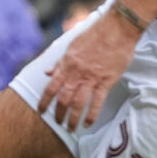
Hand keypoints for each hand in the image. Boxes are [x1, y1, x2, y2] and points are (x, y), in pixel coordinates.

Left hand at [37, 0, 142, 129]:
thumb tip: (47, 72)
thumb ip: (60, 62)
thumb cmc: (94, 34)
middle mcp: (76, 73)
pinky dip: (92, 114)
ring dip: (73, 118)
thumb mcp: (71, 45)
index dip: (44, 101)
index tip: (40, 111)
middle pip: (63, 98)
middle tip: (57, 123)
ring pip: (78, 103)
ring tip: (71, 128)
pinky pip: (97, 101)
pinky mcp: (107, 81)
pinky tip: (88, 123)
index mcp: (66, 64)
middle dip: (58, 113)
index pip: (51, 86)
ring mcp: (92, 78)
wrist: (116, 29)